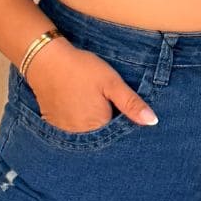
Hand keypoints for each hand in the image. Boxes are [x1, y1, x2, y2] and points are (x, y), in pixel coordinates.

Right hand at [24, 38, 157, 131]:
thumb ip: (131, 104)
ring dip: (95, 126)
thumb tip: (153, 122)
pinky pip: (74, 132)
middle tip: (107, 103)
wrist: (47, 63)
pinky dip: (81, 123)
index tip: (126, 111)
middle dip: (111, 126)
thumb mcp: (112, 83)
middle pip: (103, 137)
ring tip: (94, 104)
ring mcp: (66, 134)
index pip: (120, 136)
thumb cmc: (83, 70)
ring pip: (89, 135)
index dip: (127, 124)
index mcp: (98, 127)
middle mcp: (81, 137)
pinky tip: (82, 107)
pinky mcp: (55, 127)